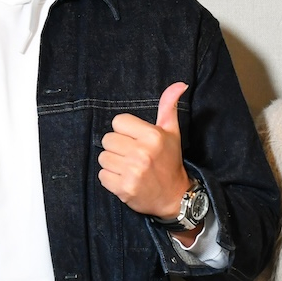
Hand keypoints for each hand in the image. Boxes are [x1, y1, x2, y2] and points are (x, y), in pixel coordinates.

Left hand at [98, 82, 190, 218]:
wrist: (174, 197)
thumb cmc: (169, 161)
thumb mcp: (172, 132)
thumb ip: (169, 107)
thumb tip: (179, 84)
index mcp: (152, 135)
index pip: (118, 122)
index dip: (125, 131)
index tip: (136, 140)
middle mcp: (142, 153)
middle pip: (107, 139)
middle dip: (117, 147)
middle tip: (132, 156)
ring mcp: (132, 172)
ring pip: (103, 157)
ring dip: (112, 164)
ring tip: (128, 168)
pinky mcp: (124, 188)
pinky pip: (102, 176)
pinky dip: (110, 179)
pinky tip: (125, 179)